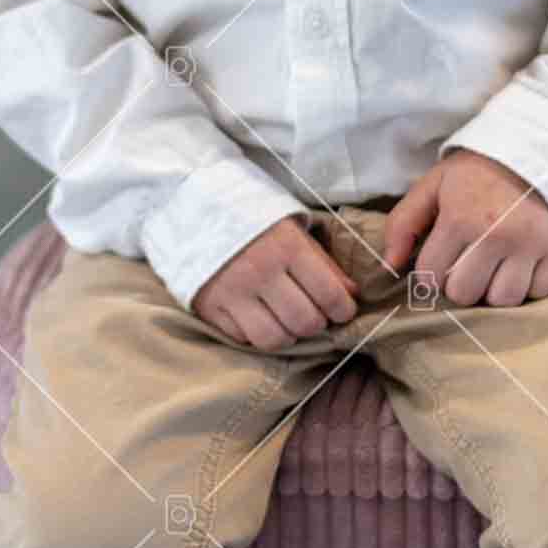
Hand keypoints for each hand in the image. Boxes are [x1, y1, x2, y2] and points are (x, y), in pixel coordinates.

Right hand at [191, 215, 360, 351]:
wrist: (195, 208)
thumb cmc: (255, 220)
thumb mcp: (293, 230)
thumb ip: (323, 263)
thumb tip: (351, 294)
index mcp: (287, 246)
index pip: (329, 295)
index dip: (343, 310)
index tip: (342, 310)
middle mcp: (260, 271)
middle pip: (304, 322)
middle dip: (317, 324)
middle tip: (313, 313)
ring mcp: (232, 292)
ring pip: (274, 339)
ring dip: (287, 335)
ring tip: (286, 320)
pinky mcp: (210, 308)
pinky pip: (243, 339)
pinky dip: (255, 334)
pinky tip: (258, 316)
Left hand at [382, 150, 547, 306]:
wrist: (535, 150)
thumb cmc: (478, 173)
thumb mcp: (434, 185)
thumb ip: (404, 223)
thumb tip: (390, 265)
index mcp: (459, 219)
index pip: (431, 276)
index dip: (431, 271)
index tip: (441, 257)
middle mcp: (495, 236)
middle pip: (465, 294)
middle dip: (461, 283)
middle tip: (468, 262)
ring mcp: (529, 245)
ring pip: (503, 300)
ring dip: (495, 289)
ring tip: (495, 265)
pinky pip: (538, 292)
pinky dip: (528, 284)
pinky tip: (521, 263)